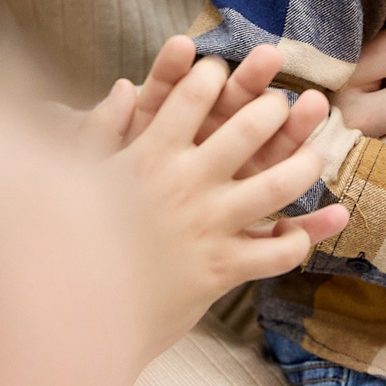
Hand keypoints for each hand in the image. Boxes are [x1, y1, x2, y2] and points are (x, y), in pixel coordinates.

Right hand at [100, 55, 349, 356]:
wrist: (78, 315)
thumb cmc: (70, 243)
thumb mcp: (75, 176)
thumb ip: (100, 127)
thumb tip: (123, 87)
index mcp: (149, 154)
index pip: (190, 95)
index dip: (212, 75)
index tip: (224, 70)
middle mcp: (186, 183)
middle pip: (249, 128)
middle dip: (273, 108)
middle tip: (283, 103)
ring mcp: (209, 224)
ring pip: (278, 184)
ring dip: (304, 164)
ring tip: (315, 155)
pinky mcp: (221, 268)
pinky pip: (275, 251)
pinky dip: (299, 239)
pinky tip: (302, 230)